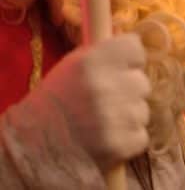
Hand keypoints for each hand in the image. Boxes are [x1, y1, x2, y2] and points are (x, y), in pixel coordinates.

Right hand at [36, 33, 150, 171]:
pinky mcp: (124, 143)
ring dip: (128, 116)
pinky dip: (128, 139)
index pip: (135, 48)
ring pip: (142, 110)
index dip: (129, 60)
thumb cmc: (55, 103)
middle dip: (128, 91)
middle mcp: (108, 86)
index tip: (119, 69)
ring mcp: (119, 117)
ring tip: (102, 124)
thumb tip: (133, 44)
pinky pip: (141, 135)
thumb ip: (103, 54)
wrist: (35, 149)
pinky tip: (106, 140)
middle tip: (105, 102)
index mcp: (93, 61)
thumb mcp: (72, 67)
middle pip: (141, 81)